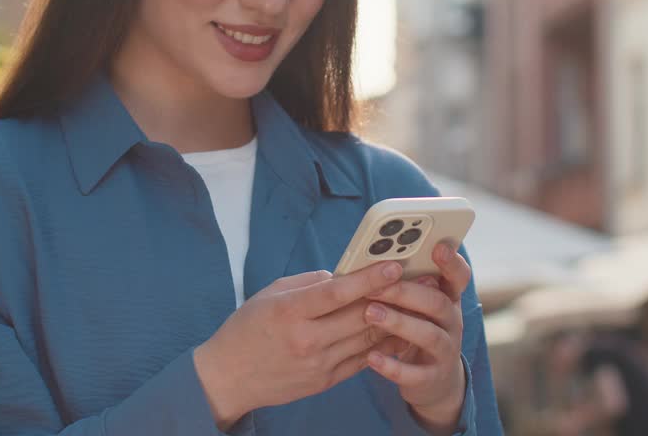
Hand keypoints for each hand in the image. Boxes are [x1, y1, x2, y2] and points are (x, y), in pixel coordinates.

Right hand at [194, 262, 406, 428]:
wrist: (230, 377)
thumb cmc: (247, 328)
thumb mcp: (270, 294)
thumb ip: (308, 283)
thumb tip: (342, 277)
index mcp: (290, 312)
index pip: (337, 293)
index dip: (368, 278)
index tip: (394, 266)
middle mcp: (307, 340)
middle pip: (359, 315)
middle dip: (392, 297)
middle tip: (418, 281)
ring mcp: (318, 364)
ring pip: (366, 339)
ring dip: (395, 320)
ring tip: (416, 303)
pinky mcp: (326, 381)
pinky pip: (363, 360)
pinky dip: (383, 344)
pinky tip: (399, 330)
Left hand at [364, 243, 471, 433]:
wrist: (434, 382)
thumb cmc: (417, 329)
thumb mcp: (417, 307)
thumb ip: (405, 285)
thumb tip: (372, 261)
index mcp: (448, 299)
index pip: (458, 276)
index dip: (451, 262)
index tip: (438, 247)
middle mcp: (452, 322)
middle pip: (437, 302)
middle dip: (406, 292)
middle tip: (376, 286)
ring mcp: (445, 351)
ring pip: (429, 335)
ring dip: (399, 323)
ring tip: (370, 314)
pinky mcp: (432, 378)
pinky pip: (414, 373)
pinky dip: (393, 366)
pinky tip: (371, 357)